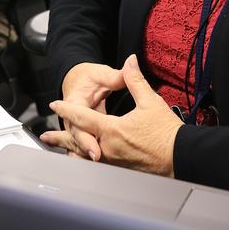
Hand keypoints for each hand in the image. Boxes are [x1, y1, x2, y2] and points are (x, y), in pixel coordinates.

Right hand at [40, 62, 123, 160]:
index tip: (96, 150)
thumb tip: (132, 65)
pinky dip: (86, 154)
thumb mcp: (101, 73)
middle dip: (87, 149)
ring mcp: (76, 126)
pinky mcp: (82, 132)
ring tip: (96, 165)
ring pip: (78, 144)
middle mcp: (73, 117)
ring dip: (85, 154)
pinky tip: (96, 164)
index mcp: (76, 100)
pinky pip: (82, 146)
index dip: (87, 138)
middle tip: (98, 158)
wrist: (74, 80)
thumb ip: (117, 75)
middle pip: (78, 137)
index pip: (79, 122)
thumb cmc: (87, 77)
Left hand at [47, 55, 180, 176]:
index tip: (55, 103)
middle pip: (79, 141)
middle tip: (46, 135)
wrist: (181, 156)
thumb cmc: (166, 132)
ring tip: (62, 150)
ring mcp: (115, 161)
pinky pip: (100, 164)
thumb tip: (130, 61)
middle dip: (61, 137)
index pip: (83, 117)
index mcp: (112, 130)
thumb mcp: (150, 101)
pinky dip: (88, 160)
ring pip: (87, 156)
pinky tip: (87, 161)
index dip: (67, 109)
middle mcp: (109, 148)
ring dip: (73, 150)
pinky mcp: (123, 168)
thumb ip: (135, 80)